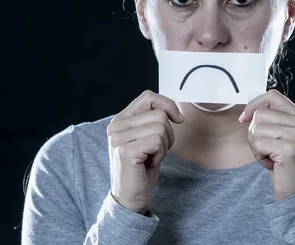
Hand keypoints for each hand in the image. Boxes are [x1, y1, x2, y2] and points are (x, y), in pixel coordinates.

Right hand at [107, 90, 183, 213]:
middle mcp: (116, 126)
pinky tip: (148, 164)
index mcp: (121, 120)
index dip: (167, 104)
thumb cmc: (142, 169)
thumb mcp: (149, 139)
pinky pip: (156, 141)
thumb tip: (177, 112)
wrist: (130, 198)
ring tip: (151, 158)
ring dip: (164, 146)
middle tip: (156, 151)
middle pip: (159, 114)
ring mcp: (118, 138)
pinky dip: (160, 154)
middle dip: (168, 134)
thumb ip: (155, 121)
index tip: (178, 119)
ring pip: (160, 127)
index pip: (148, 97)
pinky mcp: (125, 150)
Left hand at [239, 89, 294, 200]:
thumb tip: (248, 113)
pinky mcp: (289, 148)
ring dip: (256, 146)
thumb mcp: (282, 135)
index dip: (255, 104)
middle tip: (266, 148)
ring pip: (256, 128)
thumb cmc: (284, 162)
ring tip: (270, 156)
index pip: (273, 95)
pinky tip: (271, 163)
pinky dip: (259, 155)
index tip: (245, 119)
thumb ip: (272, 119)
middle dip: (254, 133)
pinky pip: (258, 143)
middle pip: (260, 114)